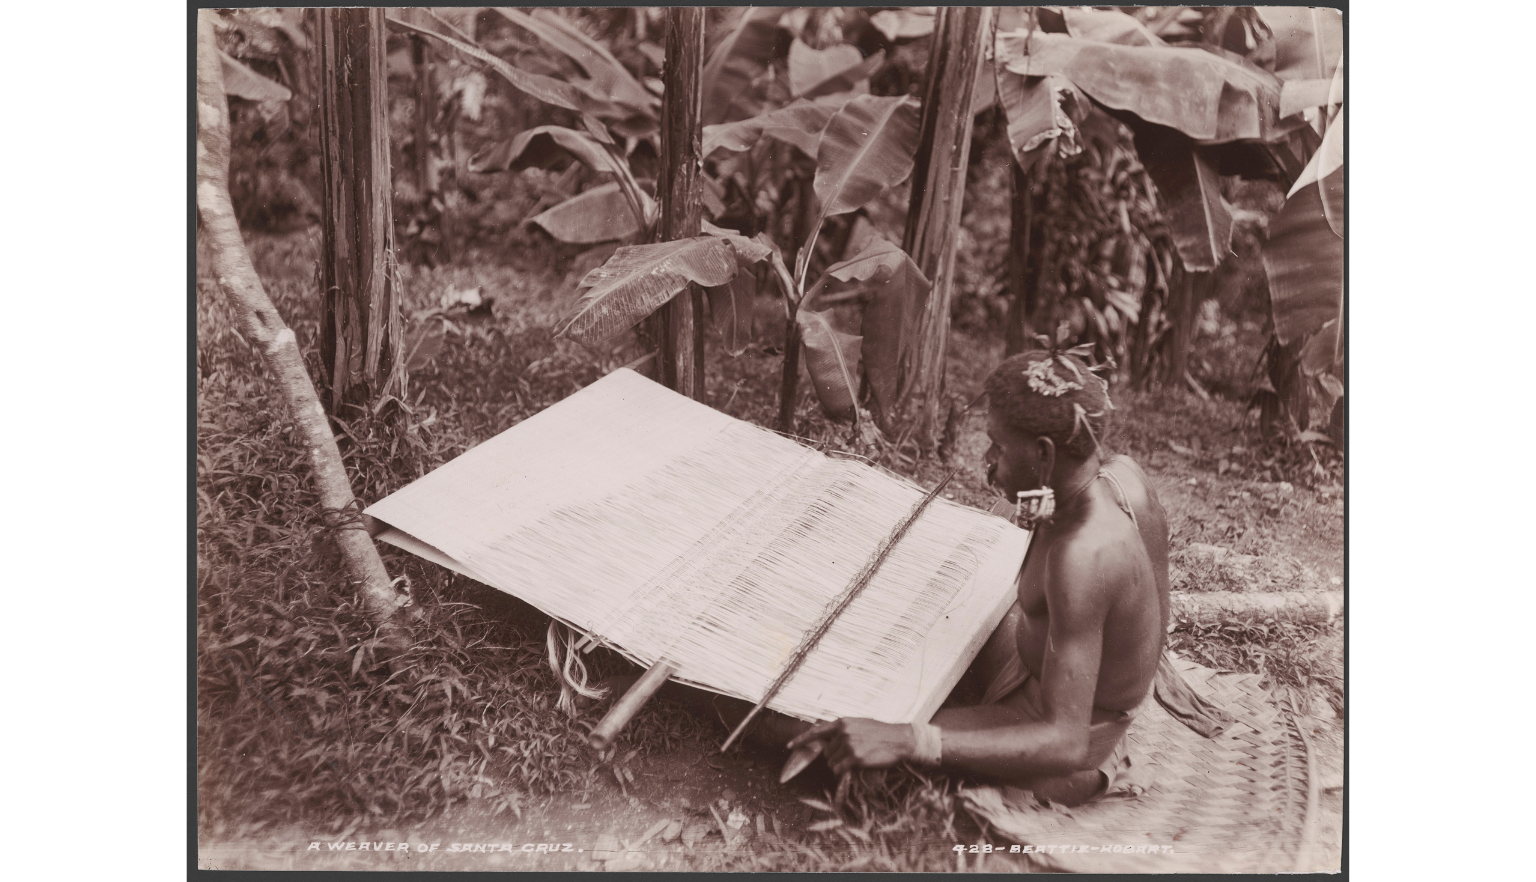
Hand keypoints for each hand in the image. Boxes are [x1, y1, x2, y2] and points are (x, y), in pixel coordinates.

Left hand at [786, 718, 914, 775]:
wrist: (900, 739)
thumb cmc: (881, 733)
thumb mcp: (859, 724)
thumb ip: (843, 730)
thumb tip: (828, 741)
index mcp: (843, 723)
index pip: (817, 732)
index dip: (801, 740)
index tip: (789, 746)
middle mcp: (843, 732)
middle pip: (826, 753)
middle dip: (836, 757)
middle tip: (853, 754)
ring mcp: (848, 745)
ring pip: (832, 763)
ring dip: (841, 765)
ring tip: (858, 758)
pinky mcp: (855, 757)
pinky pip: (839, 770)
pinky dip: (845, 771)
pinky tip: (857, 765)